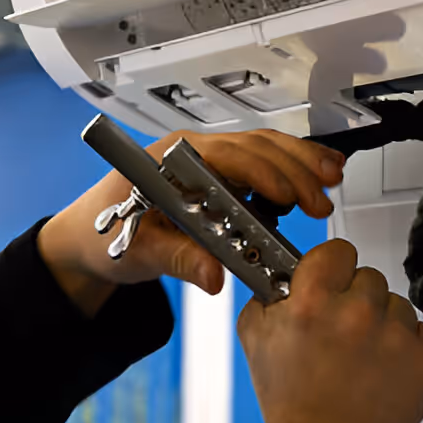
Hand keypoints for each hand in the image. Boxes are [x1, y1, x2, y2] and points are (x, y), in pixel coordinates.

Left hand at [39, 129, 344, 315]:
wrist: (89, 237)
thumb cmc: (104, 236)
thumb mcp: (138, 252)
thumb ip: (178, 260)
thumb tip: (215, 275)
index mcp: (169, 159)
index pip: (226, 154)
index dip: (262, 172)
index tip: (288, 195)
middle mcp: (193, 151)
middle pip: (255, 147)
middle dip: (294, 169)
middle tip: (322, 199)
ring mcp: (211, 160)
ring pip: (266, 149)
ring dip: (302, 163)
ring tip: (333, 179)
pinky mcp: (223, 174)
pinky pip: (264, 162)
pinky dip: (294, 168)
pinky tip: (320, 176)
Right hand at [233, 239, 422, 422]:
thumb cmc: (291, 399)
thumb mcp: (256, 338)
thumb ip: (267, 294)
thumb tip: (280, 272)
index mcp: (315, 300)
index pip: (340, 251)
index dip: (333, 269)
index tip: (332, 285)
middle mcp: (359, 312)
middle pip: (371, 278)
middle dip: (357, 300)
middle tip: (343, 334)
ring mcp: (398, 337)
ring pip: (398, 306)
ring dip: (384, 325)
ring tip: (363, 359)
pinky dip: (408, 350)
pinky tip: (385, 371)